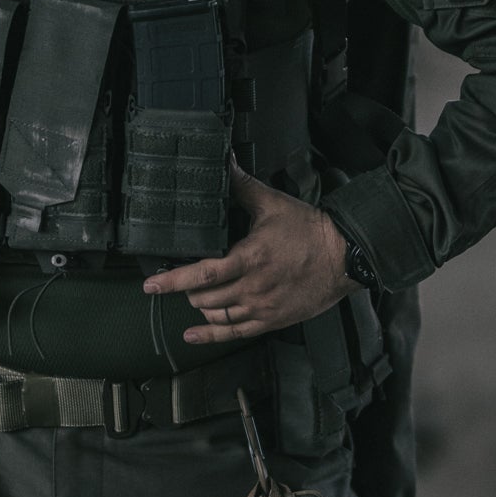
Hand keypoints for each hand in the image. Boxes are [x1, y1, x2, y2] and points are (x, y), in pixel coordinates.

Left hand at [143, 165, 355, 343]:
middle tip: (177, 280)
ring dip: (199, 307)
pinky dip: (210, 335)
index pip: (203, 274)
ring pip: (217, 315)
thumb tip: (222, 161)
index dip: (173, 281)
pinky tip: (193, 335)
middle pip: (204, 297)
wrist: (344, 255)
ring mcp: (262, 307)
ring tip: (192, 296)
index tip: (151, 284)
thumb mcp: (272, 203)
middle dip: (185, 290)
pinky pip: (235, 333)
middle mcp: (253, 287)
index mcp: (249, 257)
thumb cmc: (309, 230)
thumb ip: (241, 185)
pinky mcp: (272, 320)